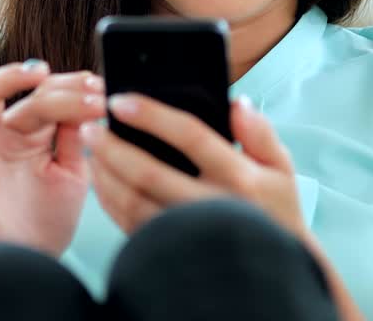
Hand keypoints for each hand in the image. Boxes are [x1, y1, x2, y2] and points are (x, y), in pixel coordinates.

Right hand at [0, 61, 107, 256]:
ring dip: (7, 77)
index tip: (102, 88)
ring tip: (40, 75)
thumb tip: (86, 96)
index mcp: (32, 133)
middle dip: (58, 84)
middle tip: (88, 87)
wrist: (28, 265)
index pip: (49, 95)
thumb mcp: (71, 174)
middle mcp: (5, 132)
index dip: (74, 88)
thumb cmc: (46, 223)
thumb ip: (73, 137)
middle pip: (23, 89)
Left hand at [80, 93, 306, 241]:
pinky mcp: (171, 251)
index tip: (121, 100)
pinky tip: (101, 179)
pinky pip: (130, 223)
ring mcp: (188, 233)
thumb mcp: (281, 170)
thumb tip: (236, 103)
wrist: (271, 272)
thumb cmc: (276, 211)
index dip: (152, 115)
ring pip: (133, 201)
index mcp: (239, 178)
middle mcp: (211, 206)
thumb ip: (260, 133)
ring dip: (105, 172)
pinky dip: (110, 200)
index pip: (191, 136)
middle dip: (113, 146)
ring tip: (91, 147)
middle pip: (149, 172)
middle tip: (91, 125)